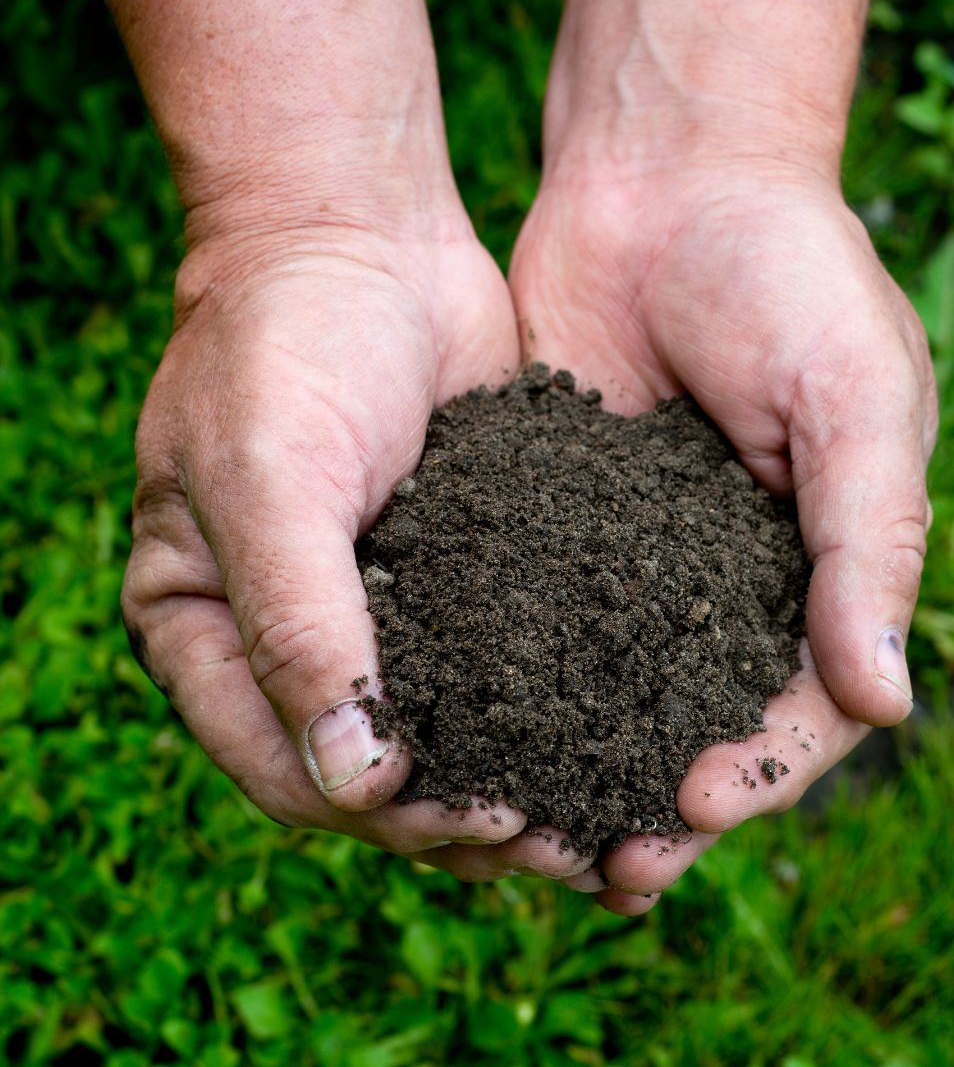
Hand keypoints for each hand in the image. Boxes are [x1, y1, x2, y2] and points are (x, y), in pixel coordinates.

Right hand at [114, 0, 599, 882]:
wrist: (359, 237)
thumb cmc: (285, 344)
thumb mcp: (269, 479)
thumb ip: (300, 627)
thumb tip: (354, 781)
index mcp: (209, 630)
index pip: (288, 766)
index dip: (383, 811)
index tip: (482, 820)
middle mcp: (293, 637)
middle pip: (376, 773)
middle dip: (463, 820)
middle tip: (564, 846)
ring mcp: (380, 608)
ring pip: (446, 733)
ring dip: (516, 782)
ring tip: (602, 820)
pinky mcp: (455, 571)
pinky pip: (496, 660)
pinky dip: (545, 706)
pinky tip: (613, 735)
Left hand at [502, 0, 936, 911]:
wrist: (671, 180)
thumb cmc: (789, 273)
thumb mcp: (855, 397)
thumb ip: (870, 543)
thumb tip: (885, 698)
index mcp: (818, 563)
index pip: (802, 699)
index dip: (762, 763)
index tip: (701, 806)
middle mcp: (725, 574)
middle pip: (700, 718)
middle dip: (663, 799)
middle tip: (614, 869)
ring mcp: (635, 553)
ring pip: (613, 688)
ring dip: (582, 765)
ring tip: (541, 837)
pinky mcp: (555, 517)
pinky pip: (538, 613)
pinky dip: (517, 677)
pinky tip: (480, 729)